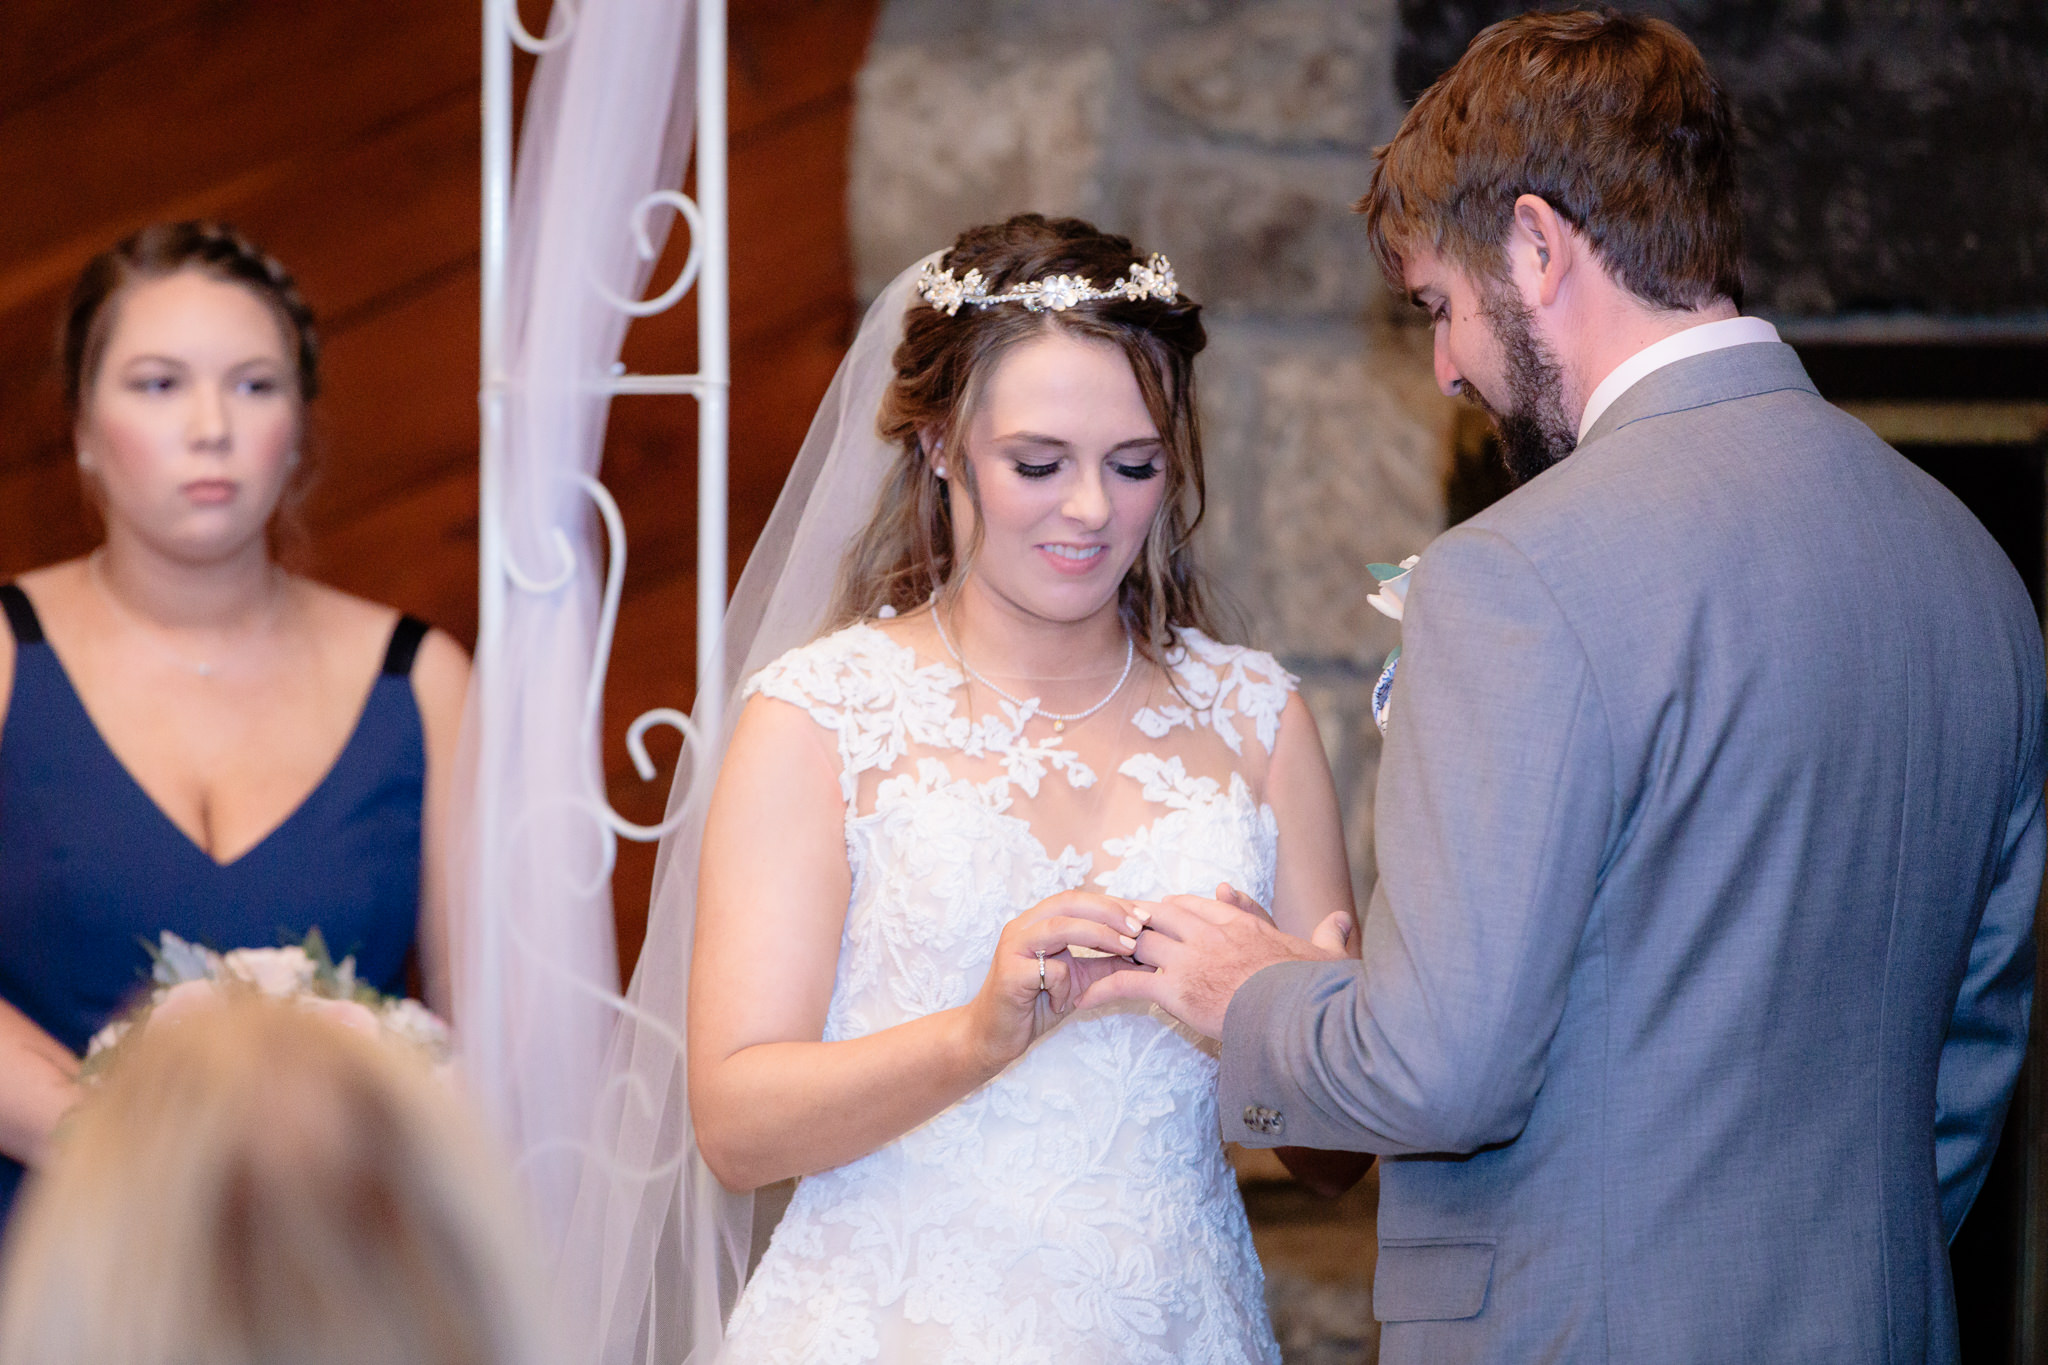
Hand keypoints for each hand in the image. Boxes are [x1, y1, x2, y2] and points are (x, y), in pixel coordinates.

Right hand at [961, 890, 1146, 1073]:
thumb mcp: (1078, 980)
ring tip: (1127, 949)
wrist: (995, 1037)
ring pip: (1060, 928)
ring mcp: (1012, 948)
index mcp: (1037, 922)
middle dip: (1109, 912)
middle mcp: (1022, 927)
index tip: (1144, 917)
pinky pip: (1050, 970)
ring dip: (1099, 935)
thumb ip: (1106, 964)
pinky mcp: (1009, 974)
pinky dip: (1067, 984)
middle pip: (1069, 903)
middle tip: (1139, 928)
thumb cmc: (1035, 1005)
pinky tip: (1066, 1003)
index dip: (1111, 904)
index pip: (1077, 899)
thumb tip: (1146, 955)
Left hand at [1076, 883, 1351, 1038]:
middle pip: (1155, 916)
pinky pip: (1128, 982)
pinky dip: (1102, 987)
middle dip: (1131, 926)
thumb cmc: (1315, 989)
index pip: (1190, 904)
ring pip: (1137, 942)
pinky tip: (1081, 997)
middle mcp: (1208, 933)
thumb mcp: (1325, 955)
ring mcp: (1189, 959)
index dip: (1167, 912)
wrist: (1303, 1017)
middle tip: (1109, 938)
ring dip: (1112, 951)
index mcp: (1238, 922)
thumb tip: (1341, 918)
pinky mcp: (1176, 990)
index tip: (1154, 920)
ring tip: (1087, 960)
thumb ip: (1326, 933)